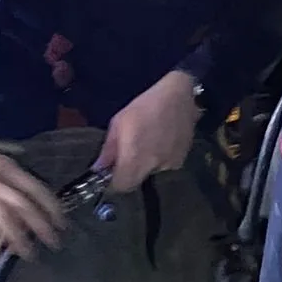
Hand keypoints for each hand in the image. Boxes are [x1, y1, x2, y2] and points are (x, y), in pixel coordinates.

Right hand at [0, 135, 65, 260]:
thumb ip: (11, 181)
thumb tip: (30, 207)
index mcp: (6, 168)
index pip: (36, 189)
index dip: (52, 208)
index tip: (63, 224)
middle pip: (22, 206)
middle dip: (40, 227)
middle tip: (53, 244)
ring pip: (1, 218)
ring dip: (16, 238)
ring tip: (27, 254)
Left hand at [97, 69, 200, 192]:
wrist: (178, 95)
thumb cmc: (144, 105)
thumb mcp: (119, 123)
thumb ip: (108, 150)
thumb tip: (98, 169)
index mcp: (134, 157)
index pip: (121, 186)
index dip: (114, 182)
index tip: (111, 173)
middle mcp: (153, 165)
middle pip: (136, 182)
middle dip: (129, 174)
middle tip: (128, 156)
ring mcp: (170, 164)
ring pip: (151, 173)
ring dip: (146, 164)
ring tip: (148, 143)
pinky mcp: (182, 159)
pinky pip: (166, 166)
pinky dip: (161, 158)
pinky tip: (162, 141)